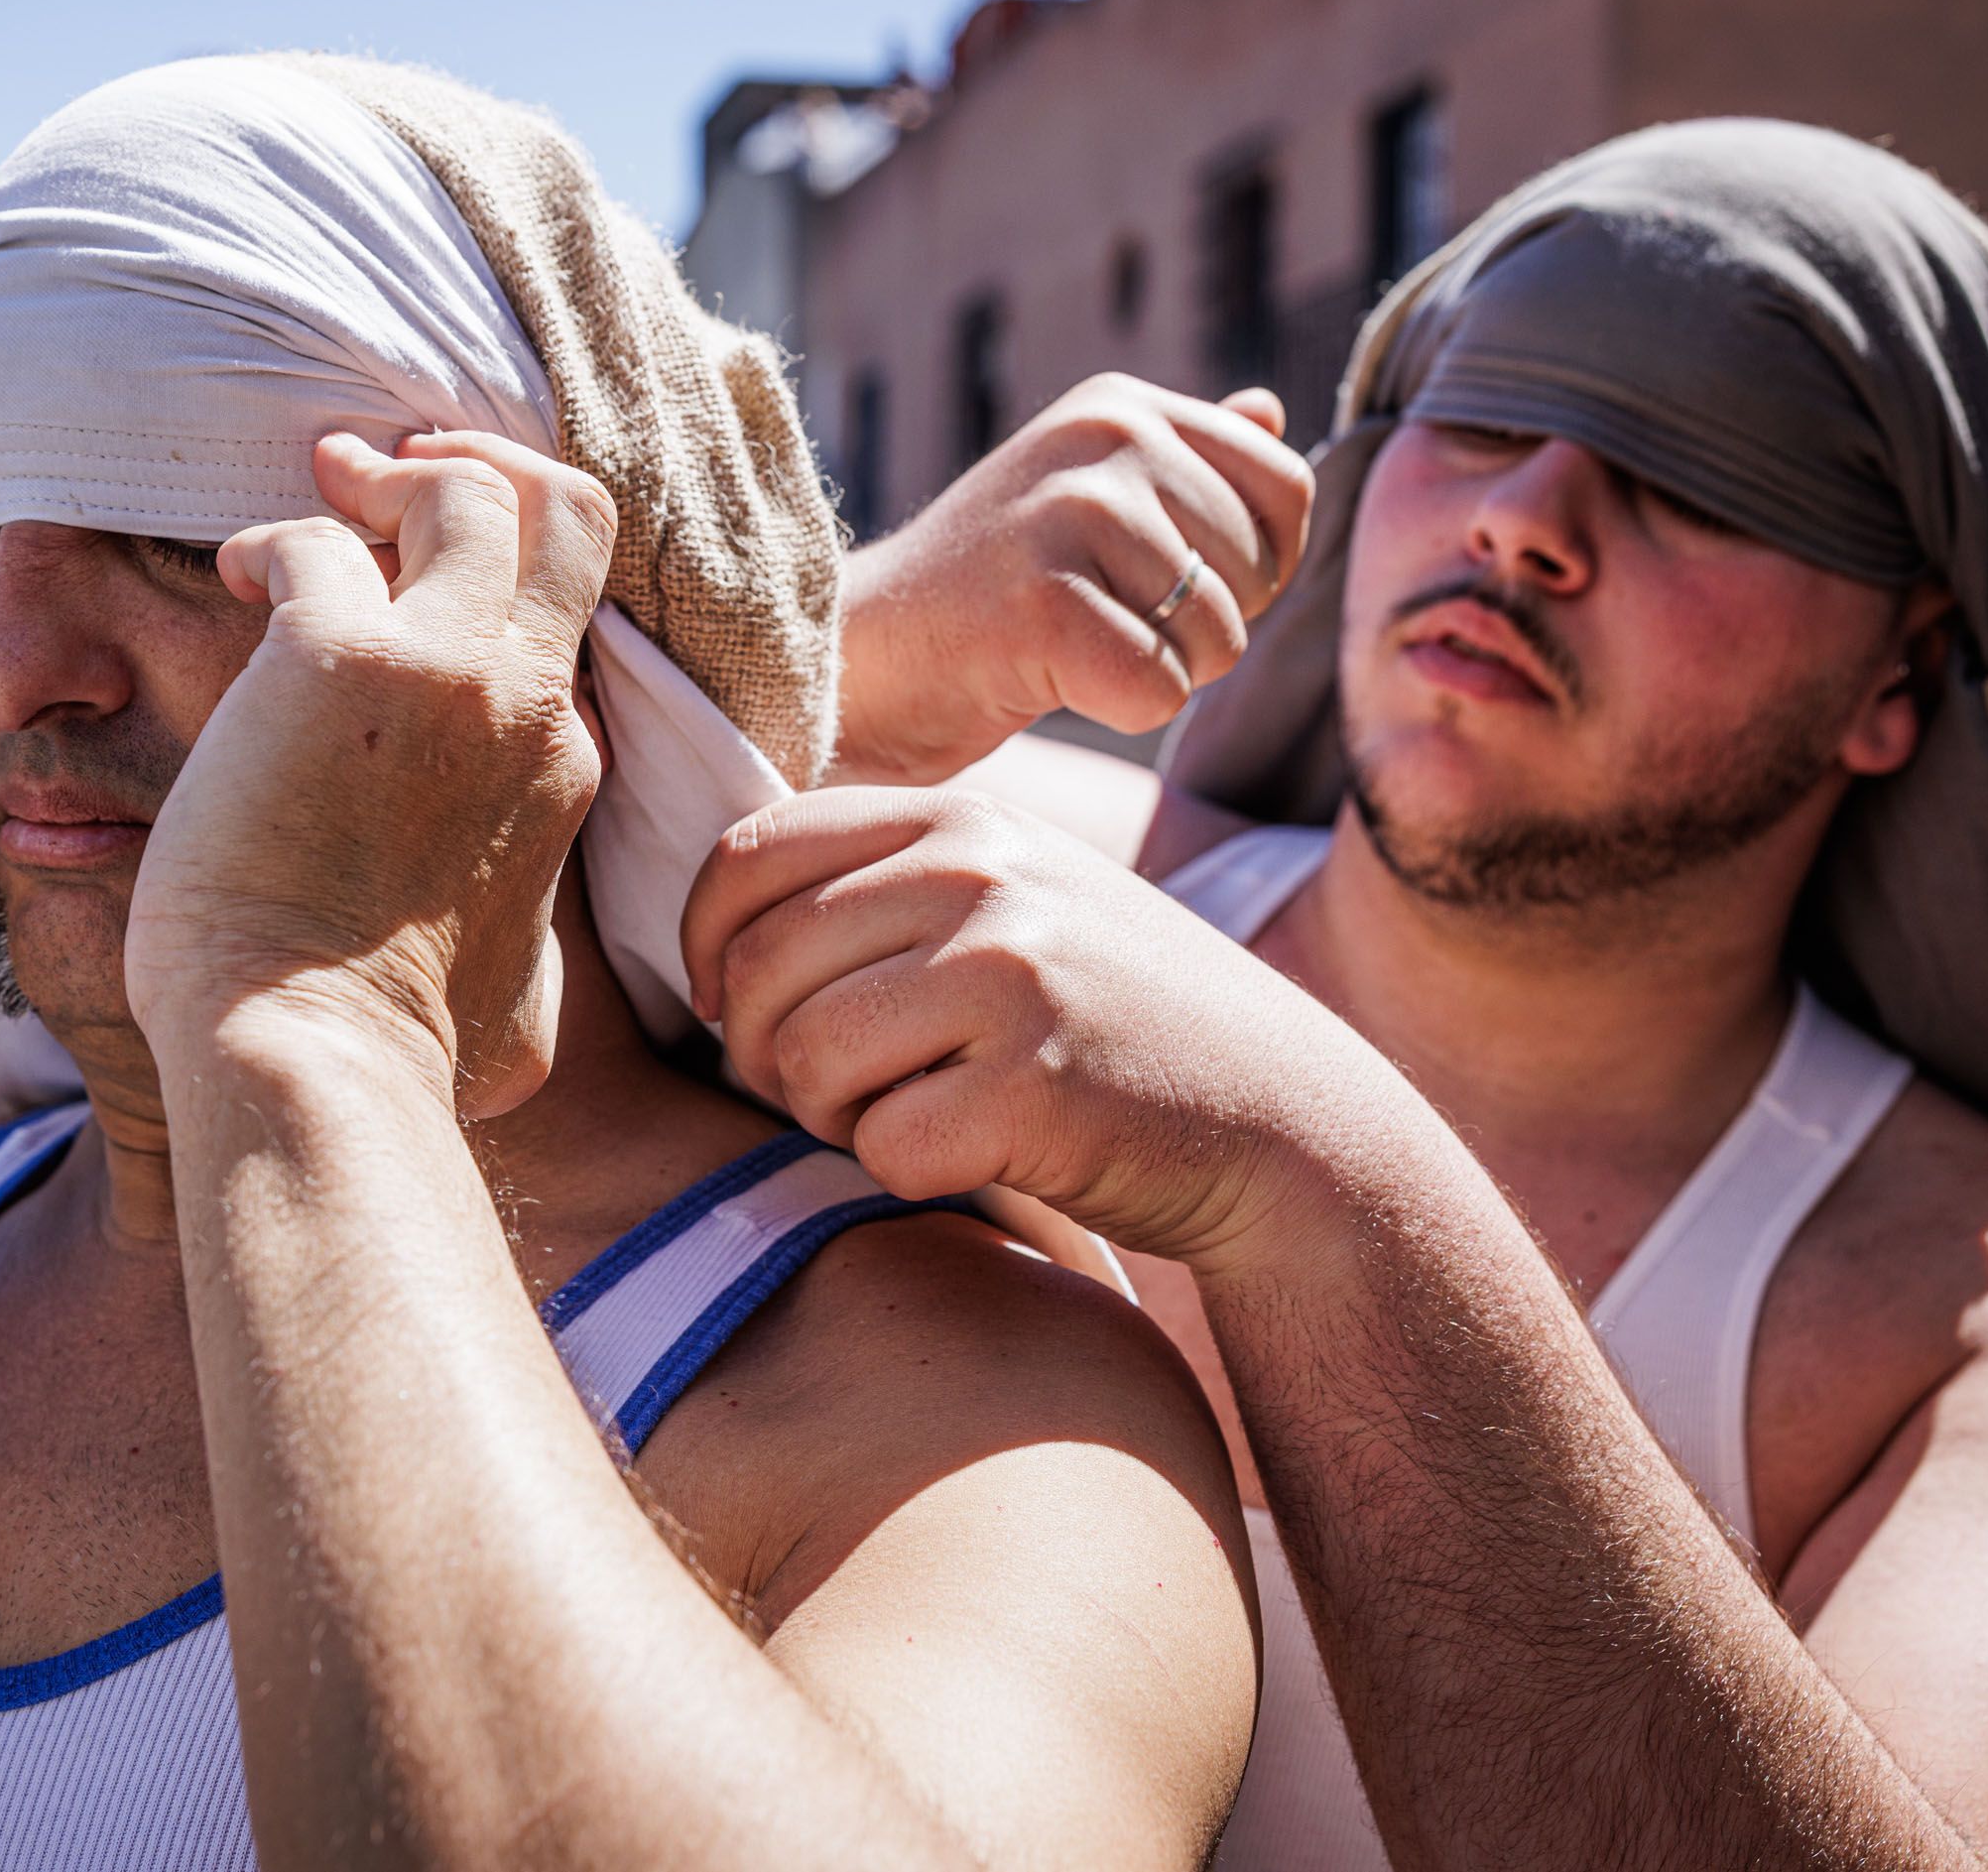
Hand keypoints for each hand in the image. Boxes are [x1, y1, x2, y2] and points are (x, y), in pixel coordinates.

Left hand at [125, 431, 615, 1116]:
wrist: (320, 1062)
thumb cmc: (398, 1059)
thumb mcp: (522, 1006)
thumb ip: (525, 945)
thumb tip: (516, 969)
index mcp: (558, 768)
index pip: (557, 627)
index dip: (496, 586)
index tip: (424, 579)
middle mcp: (524, 705)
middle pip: (566, 517)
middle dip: (489, 470)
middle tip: (402, 473)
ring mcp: (444, 675)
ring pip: (469, 494)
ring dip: (390, 478)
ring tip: (321, 487)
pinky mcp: (338, 661)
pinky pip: (314, 540)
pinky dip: (274, 541)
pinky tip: (238, 575)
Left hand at [681, 787, 1395, 1265]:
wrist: (1282, 1120)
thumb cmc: (1111, 1020)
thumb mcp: (1011, 900)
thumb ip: (882, 883)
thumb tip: (705, 929)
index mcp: (961, 816)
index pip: (747, 857)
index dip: (705, 948)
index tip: (726, 1007)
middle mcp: (981, 876)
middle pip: (756, 970)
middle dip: (760, 1051)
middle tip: (829, 1090)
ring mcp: (1011, 975)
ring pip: (801, 1058)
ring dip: (826, 1115)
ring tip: (902, 1115)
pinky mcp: (1032, 1087)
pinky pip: (880, 1146)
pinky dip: (902, 1172)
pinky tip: (969, 1154)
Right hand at [831, 375, 1311, 781]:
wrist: (860, 654)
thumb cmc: (988, 592)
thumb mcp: (1087, 496)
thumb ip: (1186, 458)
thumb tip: (1270, 412)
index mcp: (1124, 406)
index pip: (1287, 487)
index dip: (1250, 564)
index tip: (1156, 582)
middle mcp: (1106, 438)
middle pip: (1259, 574)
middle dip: (1197, 629)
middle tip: (1094, 619)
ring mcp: (1071, 513)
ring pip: (1219, 639)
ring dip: (1159, 674)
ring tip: (1067, 646)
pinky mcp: (1044, 601)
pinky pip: (1161, 691)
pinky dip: (1116, 710)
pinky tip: (1046, 676)